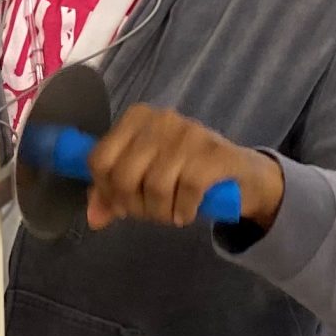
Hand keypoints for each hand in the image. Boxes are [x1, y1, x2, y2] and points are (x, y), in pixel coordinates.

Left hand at [82, 105, 285, 233]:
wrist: (241, 174)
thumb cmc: (184, 170)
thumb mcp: (145, 176)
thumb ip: (114, 193)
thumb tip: (94, 218)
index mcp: (136, 118)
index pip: (99, 159)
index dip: (105, 191)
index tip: (122, 204)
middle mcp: (160, 119)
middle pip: (124, 175)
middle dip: (133, 205)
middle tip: (150, 213)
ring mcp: (188, 134)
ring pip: (156, 186)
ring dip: (160, 212)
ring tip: (170, 214)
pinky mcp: (213, 154)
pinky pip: (187, 191)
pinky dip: (183, 211)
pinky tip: (187, 212)